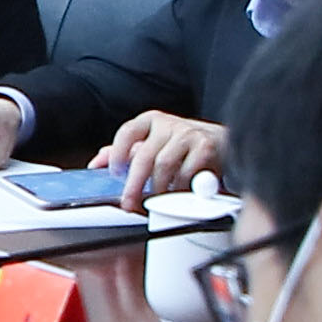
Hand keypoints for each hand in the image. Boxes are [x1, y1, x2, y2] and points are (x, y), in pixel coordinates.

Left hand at [97, 110, 224, 201]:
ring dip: (158, 188)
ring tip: (157, 199)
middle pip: (144, 155)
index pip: (127, 133)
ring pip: (164, 166)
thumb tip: (97, 162)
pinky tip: (179, 192)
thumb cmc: (183, 146)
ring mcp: (188, 134)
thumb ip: (125, 152)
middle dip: (134, 183)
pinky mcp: (206, 147)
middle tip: (129, 201)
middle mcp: (168, 124)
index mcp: (151, 120)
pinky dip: (180, 188)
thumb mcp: (153, 144)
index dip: (117, 154)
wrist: (223, 142)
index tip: (115, 173)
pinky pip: (186, 173)